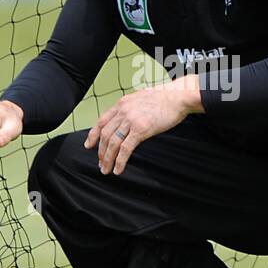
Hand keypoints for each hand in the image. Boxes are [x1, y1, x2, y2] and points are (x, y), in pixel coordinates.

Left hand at [85, 75, 201, 174]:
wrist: (177, 97)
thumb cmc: (164, 99)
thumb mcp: (141, 99)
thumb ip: (130, 108)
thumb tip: (126, 120)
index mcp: (122, 103)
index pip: (101, 121)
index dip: (93, 135)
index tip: (89, 145)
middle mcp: (123, 111)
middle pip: (105, 134)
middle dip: (101, 152)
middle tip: (101, 163)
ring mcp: (131, 120)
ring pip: (112, 143)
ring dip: (107, 159)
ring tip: (106, 169)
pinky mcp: (141, 129)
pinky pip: (125, 149)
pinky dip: (119, 161)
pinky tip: (118, 169)